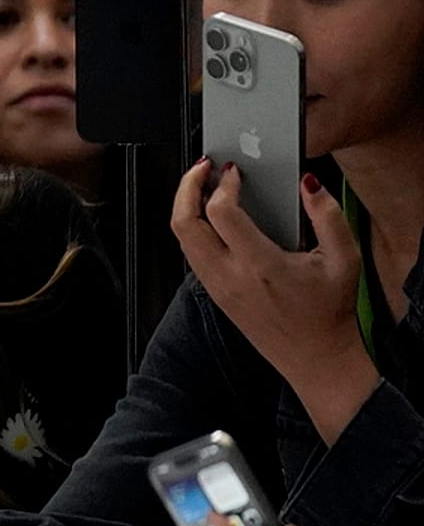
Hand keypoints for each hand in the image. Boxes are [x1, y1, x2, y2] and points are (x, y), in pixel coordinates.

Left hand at [171, 161, 376, 441]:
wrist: (315, 357)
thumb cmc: (330, 311)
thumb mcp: (344, 259)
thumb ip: (328, 216)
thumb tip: (307, 183)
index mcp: (260, 266)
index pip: (220, 214)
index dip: (222, 185)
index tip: (233, 171)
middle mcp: (230, 277)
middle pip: (183, 223)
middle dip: (186, 187)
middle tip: (202, 168)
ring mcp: (217, 287)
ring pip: (181, 239)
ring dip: (185, 207)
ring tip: (204, 186)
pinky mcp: (214, 294)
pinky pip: (190, 255)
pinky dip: (192, 229)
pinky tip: (210, 216)